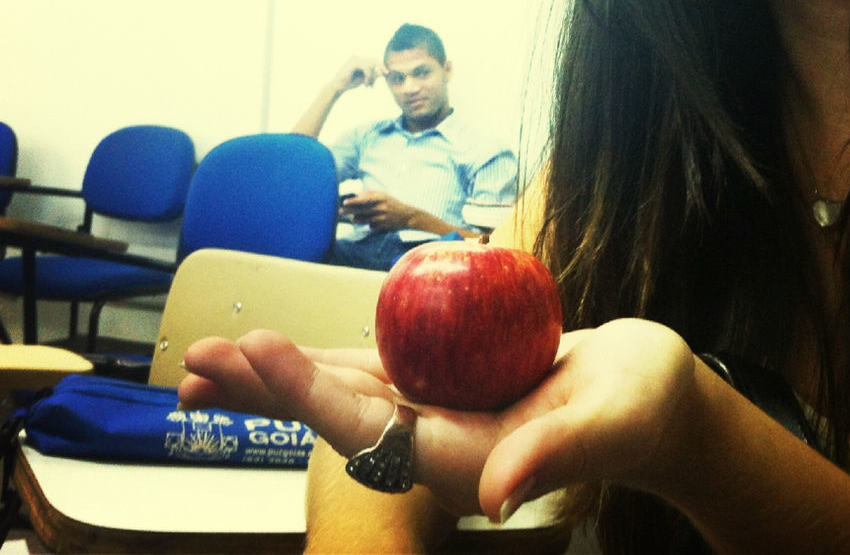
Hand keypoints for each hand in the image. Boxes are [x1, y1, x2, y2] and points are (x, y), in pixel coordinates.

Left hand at [178, 319, 696, 520]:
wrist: (654, 397)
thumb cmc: (646, 404)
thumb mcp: (614, 418)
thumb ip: (558, 454)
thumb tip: (496, 499)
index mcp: (471, 463)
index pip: (376, 430)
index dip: (312, 394)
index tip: (261, 352)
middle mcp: (443, 445)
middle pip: (340, 418)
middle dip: (268, 392)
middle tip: (196, 365)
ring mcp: (441, 415)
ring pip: (346, 394)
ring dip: (279, 379)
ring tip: (213, 361)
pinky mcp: (447, 388)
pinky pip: (377, 370)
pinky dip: (326, 359)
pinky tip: (289, 351)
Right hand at [332, 54, 382, 92]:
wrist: (338, 87)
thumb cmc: (350, 83)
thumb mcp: (364, 79)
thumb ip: (373, 75)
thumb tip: (383, 72)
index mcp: (359, 60)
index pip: (373, 60)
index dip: (381, 66)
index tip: (386, 73)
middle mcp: (357, 57)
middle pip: (374, 59)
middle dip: (380, 67)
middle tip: (385, 75)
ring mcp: (355, 58)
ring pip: (371, 64)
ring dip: (372, 75)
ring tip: (368, 85)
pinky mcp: (354, 62)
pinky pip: (367, 67)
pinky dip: (368, 76)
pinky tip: (365, 83)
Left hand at [345, 190, 417, 231]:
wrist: (408, 216)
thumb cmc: (393, 203)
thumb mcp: (384, 195)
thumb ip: (370, 193)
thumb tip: (356, 194)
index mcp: (381, 197)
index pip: (364, 199)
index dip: (354, 201)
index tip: (344, 202)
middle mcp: (381, 207)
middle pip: (362, 210)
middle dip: (349, 211)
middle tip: (340, 211)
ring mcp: (382, 218)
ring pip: (364, 219)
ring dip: (356, 219)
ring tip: (353, 218)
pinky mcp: (383, 227)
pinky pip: (370, 225)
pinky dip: (369, 224)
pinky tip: (372, 222)